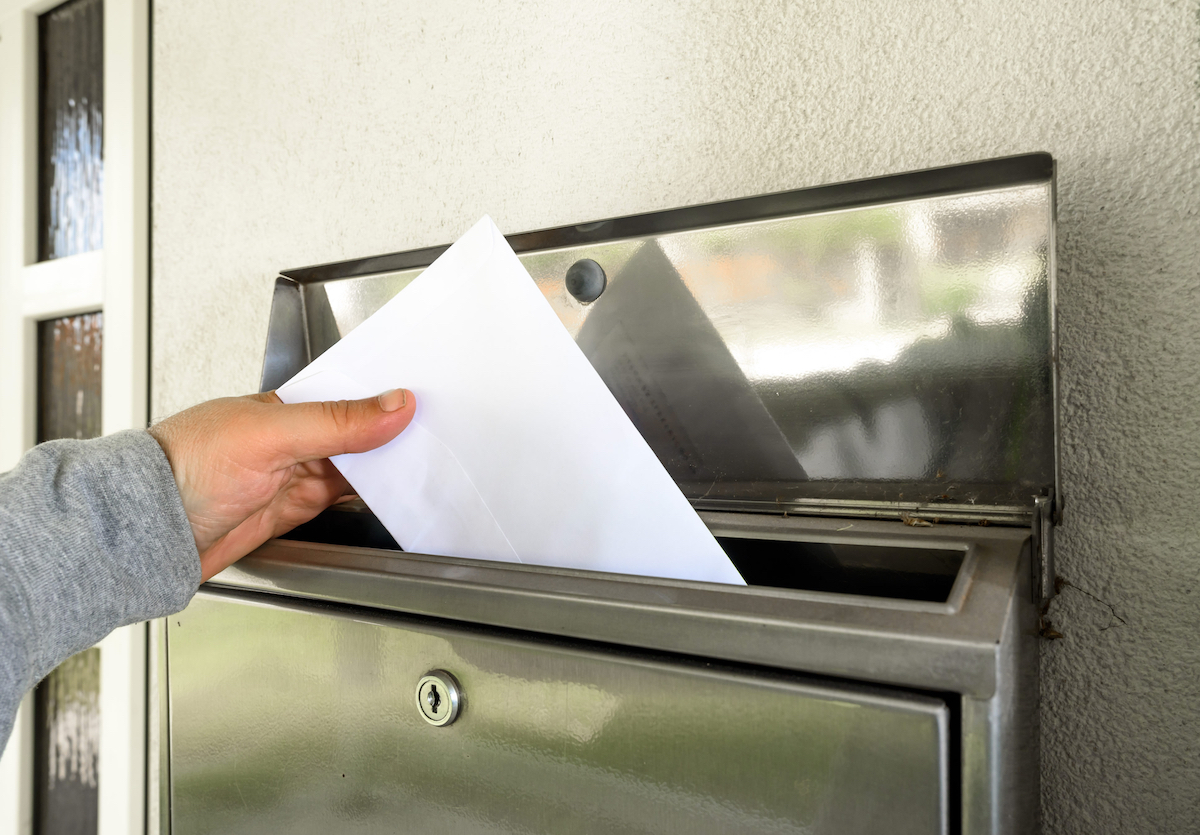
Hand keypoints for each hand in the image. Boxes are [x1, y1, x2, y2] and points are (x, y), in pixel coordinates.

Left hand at [148, 389, 414, 581]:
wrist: (148, 532)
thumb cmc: (185, 468)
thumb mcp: (271, 435)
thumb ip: (336, 422)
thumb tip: (394, 403)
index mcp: (286, 404)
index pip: (351, 393)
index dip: (388, 396)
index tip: (430, 400)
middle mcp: (294, 436)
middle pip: (360, 432)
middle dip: (395, 434)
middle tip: (441, 436)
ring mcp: (295, 474)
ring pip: (359, 467)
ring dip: (387, 468)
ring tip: (428, 465)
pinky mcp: (295, 509)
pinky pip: (346, 499)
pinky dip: (372, 498)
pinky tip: (393, 495)